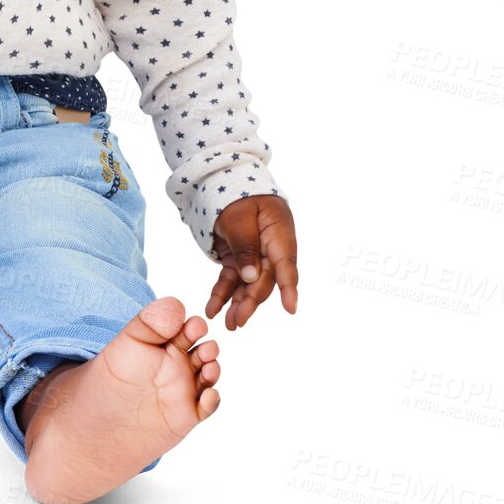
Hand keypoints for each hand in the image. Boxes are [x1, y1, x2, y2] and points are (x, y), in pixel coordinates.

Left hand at [205, 195, 297, 330]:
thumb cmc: (235, 193)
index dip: (288, 287)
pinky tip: (213, 309)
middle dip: (252, 301)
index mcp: (278, 233)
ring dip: (238, 303)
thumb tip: (252, 277)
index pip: (285, 264)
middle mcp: (270, 247)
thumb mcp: (238, 217)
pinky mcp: (239, 257)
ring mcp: (254, 254)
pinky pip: (232, 278)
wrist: (222, 179)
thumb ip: (245, 246)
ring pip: (248, 283)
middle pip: (265, 278)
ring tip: (228, 324)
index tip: (291, 308)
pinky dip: (223, 292)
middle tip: (238, 321)